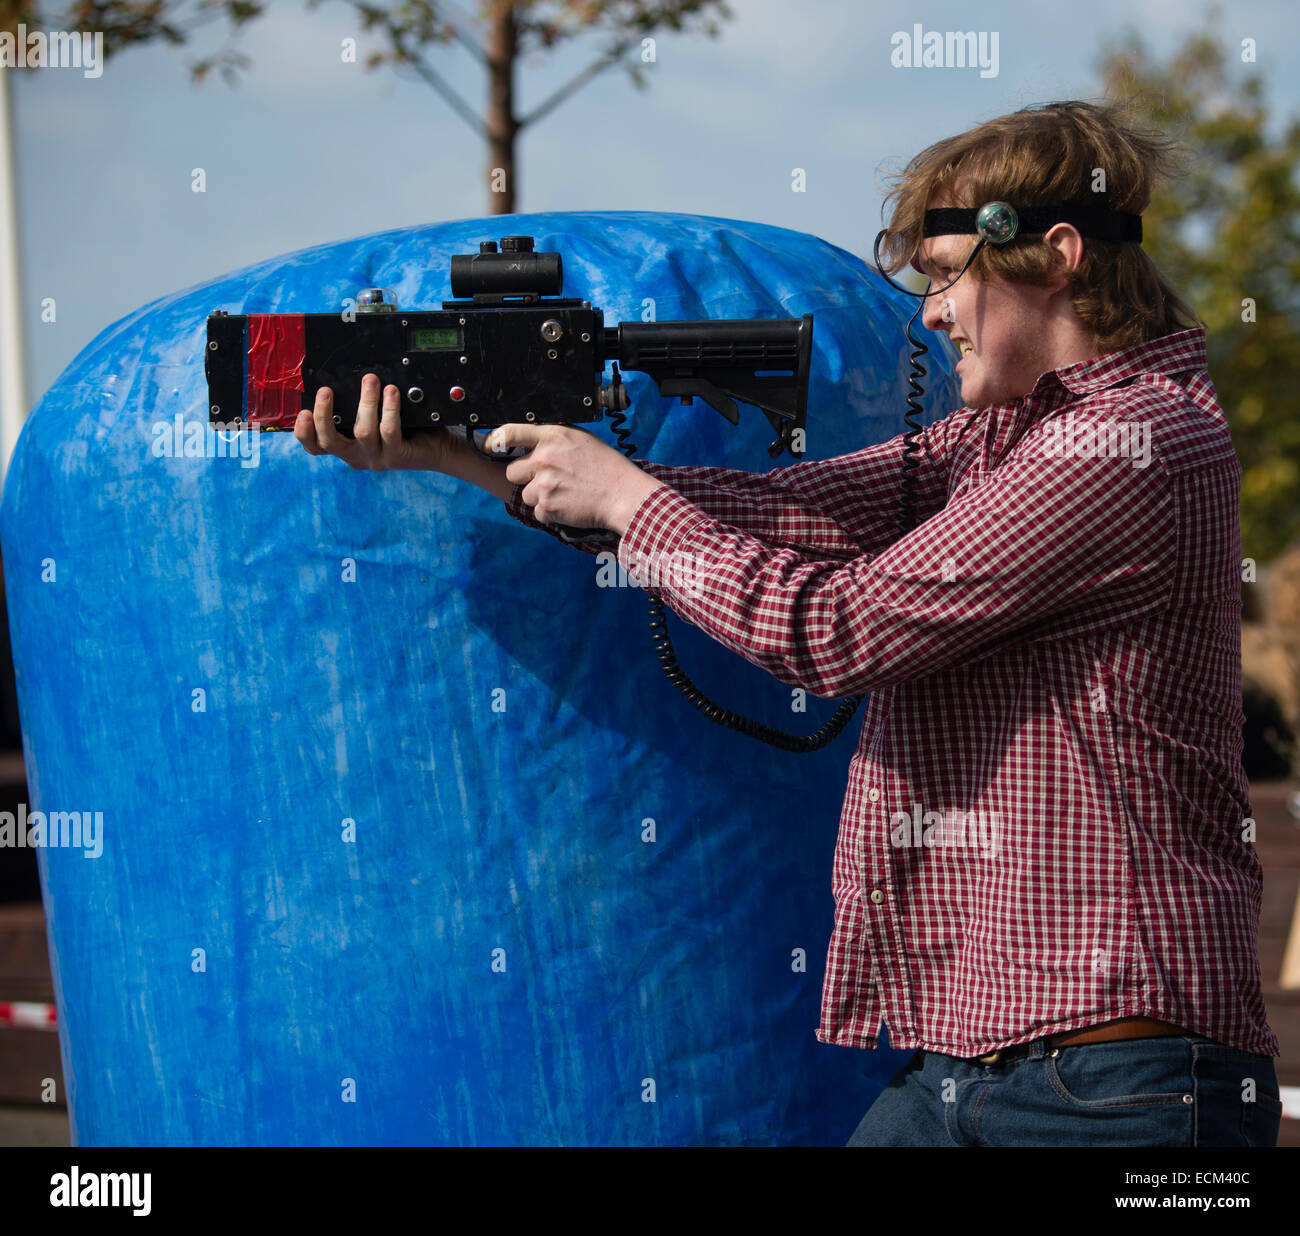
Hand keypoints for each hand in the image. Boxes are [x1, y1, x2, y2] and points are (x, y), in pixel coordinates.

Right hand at [295, 373, 465, 471]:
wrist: (439, 447)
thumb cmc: (406, 426)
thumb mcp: (375, 415)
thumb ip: (357, 404)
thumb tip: (347, 374)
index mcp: (346, 446)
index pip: (316, 446)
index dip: (304, 432)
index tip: (303, 412)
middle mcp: (357, 455)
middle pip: (330, 442)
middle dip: (324, 415)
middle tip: (326, 391)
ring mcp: (376, 458)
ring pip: (362, 432)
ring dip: (365, 402)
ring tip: (371, 380)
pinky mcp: (397, 456)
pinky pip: (389, 432)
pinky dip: (389, 409)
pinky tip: (392, 392)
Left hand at [489, 423, 663, 534]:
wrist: (623, 494)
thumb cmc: (608, 468)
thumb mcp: (582, 441)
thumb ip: (555, 441)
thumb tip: (534, 446)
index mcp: (554, 436)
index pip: (511, 432)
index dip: (496, 440)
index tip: (491, 446)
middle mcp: (545, 458)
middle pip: (512, 471)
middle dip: (525, 478)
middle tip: (548, 481)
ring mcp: (544, 483)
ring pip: (525, 495)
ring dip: (540, 498)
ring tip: (565, 494)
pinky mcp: (547, 506)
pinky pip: (538, 512)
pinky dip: (551, 513)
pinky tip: (569, 505)